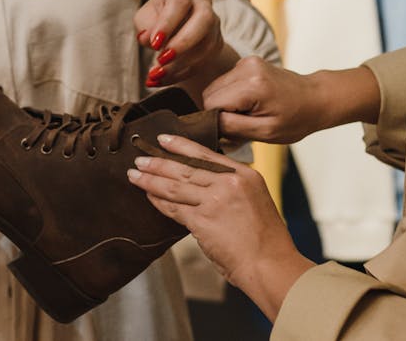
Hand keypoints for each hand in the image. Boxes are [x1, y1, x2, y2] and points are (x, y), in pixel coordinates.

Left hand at [127, 135, 313, 319]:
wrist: (270, 265)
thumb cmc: (266, 241)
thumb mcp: (256, 200)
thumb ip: (233, 189)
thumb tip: (205, 186)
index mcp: (246, 175)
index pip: (206, 154)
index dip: (181, 145)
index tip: (164, 139)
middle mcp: (230, 183)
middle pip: (185, 167)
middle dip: (159, 162)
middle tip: (140, 157)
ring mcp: (215, 200)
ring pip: (174, 185)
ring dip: (151, 179)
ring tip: (135, 173)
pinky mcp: (202, 220)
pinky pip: (173, 207)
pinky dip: (158, 201)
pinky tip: (147, 195)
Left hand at [135, 0, 222, 86]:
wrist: (173, 27)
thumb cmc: (155, 18)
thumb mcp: (144, 18)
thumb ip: (145, 26)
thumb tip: (148, 38)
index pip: (180, 2)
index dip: (168, 23)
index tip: (154, 43)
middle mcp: (202, 3)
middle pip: (204, 19)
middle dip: (183, 43)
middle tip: (162, 59)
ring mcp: (213, 24)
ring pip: (207, 44)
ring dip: (181, 63)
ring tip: (157, 74)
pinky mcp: (216, 43)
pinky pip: (204, 61)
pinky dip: (181, 74)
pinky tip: (162, 80)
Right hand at [202, 59, 381, 144]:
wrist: (317, 99)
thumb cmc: (296, 119)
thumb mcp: (265, 132)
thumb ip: (232, 128)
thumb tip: (205, 124)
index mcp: (252, 85)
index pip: (211, 104)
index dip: (217, 121)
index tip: (234, 130)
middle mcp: (246, 67)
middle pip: (209, 94)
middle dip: (220, 111)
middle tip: (243, 123)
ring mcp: (247, 61)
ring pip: (214, 88)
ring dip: (225, 103)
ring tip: (248, 113)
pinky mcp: (247, 61)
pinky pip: (224, 82)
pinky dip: (231, 95)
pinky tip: (249, 103)